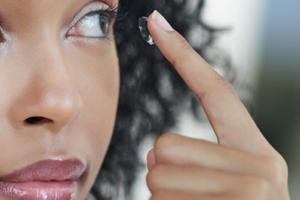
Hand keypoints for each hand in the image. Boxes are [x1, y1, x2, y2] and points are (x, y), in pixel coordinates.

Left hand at [145, 10, 289, 199]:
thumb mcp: (225, 181)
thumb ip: (191, 157)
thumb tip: (155, 150)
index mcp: (255, 147)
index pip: (213, 88)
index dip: (182, 54)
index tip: (156, 23)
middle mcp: (259, 163)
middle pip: (165, 146)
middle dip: (163, 172)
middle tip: (189, 193)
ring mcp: (250, 190)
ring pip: (158, 177)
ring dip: (164, 197)